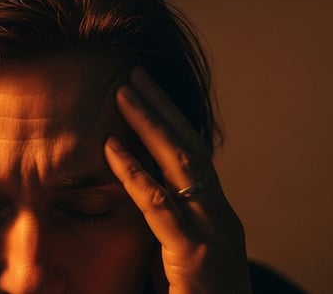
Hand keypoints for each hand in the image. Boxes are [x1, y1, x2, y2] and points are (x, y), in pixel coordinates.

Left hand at [104, 67, 249, 293]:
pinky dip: (134, 172)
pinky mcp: (195, 256)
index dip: (171, 121)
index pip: (195, 156)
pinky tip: (111, 147)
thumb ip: (167, 227)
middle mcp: (221, 217)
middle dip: (162, 107)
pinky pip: (159, 205)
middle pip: (191, 147)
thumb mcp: (182, 259)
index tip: (146, 91)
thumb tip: (140, 197)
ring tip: (122, 92)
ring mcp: (213, 234)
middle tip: (133, 73)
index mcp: (217, 216)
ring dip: (149, 124)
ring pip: (182, 164)